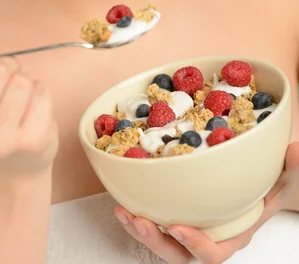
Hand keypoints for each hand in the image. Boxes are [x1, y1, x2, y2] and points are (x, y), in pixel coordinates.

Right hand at [0, 42, 58, 177]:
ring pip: (21, 81)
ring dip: (23, 81)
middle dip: (3, 67)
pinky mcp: (31, 142)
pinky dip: (40, 92)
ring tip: (16, 98)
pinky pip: (42, 92)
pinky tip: (30, 109)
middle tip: (1, 83)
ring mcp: (0, 141)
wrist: (14, 159)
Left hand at [115, 142, 298, 262]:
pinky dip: (137, 214)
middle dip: (156, 242)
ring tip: (123, 212)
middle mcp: (208, 236)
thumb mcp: (284, 179)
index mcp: (232, 235)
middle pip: (179, 254)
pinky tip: (122, 199)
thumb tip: (297, 151)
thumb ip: (291, 169)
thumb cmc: (269, 185)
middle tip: (139, 220)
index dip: (196, 245)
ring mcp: (190, 227)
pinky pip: (154, 222)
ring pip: (161, 242)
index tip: (179, 227)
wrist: (258, 185)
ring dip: (140, 230)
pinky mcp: (175, 213)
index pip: (214, 253)